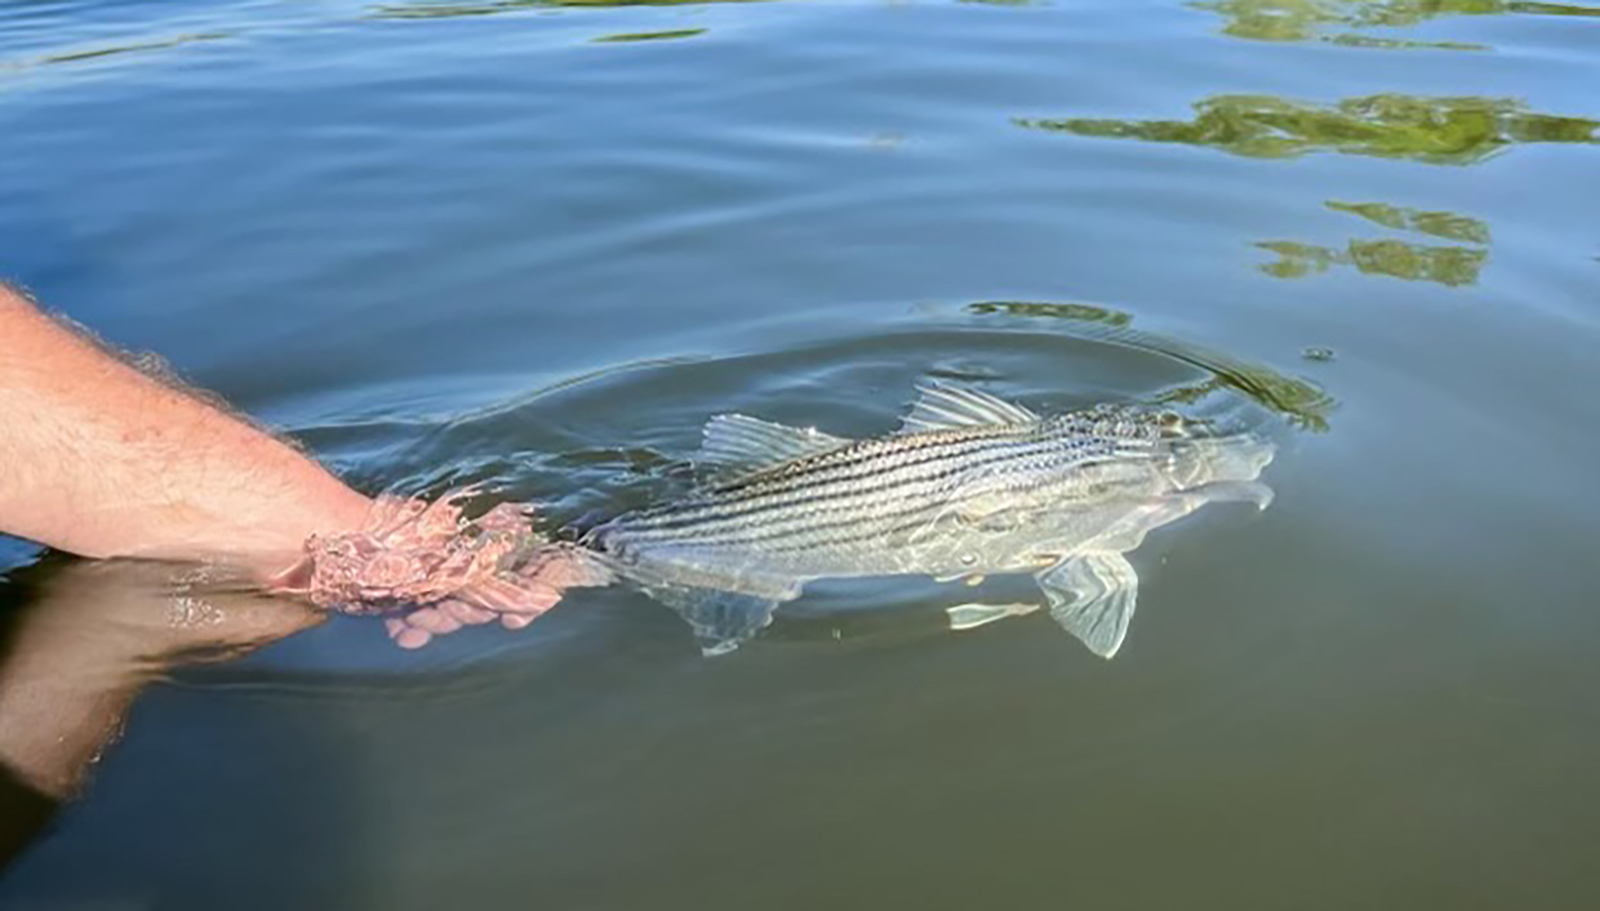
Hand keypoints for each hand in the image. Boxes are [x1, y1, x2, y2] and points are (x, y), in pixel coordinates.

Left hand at [271, 492, 607, 648]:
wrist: (317, 550)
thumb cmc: (390, 553)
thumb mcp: (450, 570)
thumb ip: (500, 585)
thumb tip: (548, 596)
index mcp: (479, 533)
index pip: (525, 560)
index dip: (529, 592)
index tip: (513, 621)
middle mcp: (459, 544)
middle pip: (487, 588)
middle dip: (467, 612)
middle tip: (439, 619)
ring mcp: (430, 562)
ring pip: (453, 602)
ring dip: (437, 621)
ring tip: (411, 627)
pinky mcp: (401, 578)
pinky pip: (422, 606)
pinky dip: (415, 623)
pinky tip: (401, 633)